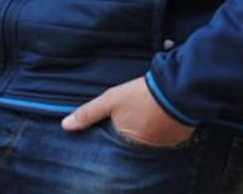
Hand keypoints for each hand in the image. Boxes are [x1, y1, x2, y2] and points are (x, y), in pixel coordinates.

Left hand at [61, 77, 194, 146]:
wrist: (177, 89)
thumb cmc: (142, 95)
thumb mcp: (111, 100)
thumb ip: (88, 114)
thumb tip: (65, 125)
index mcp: (125, 144)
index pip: (112, 147)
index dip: (110, 136)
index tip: (112, 125)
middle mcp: (143, 151)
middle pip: (131, 146)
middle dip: (129, 135)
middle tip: (131, 118)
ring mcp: (161, 147)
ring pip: (148, 142)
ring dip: (146, 133)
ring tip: (145, 116)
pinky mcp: (176, 140)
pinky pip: (165, 139)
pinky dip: (161, 131)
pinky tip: (159, 118)